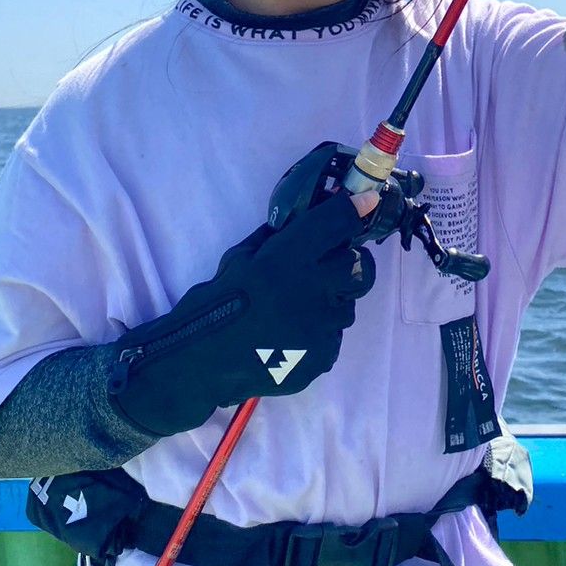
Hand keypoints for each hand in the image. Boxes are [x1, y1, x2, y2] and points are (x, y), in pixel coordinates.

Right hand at [107, 190, 377, 436]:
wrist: (200, 362)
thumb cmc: (215, 302)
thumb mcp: (241, 257)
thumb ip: (278, 240)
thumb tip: (308, 219)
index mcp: (288, 259)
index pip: (337, 223)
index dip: (354, 209)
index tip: (364, 203)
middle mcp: (312, 291)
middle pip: (359, 268)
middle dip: (349, 264)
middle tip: (330, 268)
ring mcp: (320, 328)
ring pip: (347, 307)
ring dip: (331, 303)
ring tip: (299, 311)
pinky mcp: (322, 358)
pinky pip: (333, 338)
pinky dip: (318, 335)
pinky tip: (291, 338)